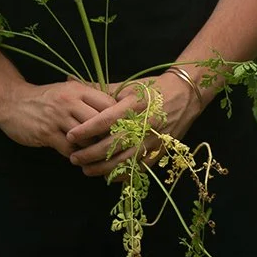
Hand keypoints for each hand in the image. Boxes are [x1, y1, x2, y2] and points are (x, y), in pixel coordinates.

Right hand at [0, 79, 117, 157]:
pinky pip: (69, 149)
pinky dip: (77, 156)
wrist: (12, 102)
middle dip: (108, 135)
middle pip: (100, 122)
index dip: (118, 117)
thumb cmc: (45, 98)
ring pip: (86, 138)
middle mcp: (69, 102)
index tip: (123, 128)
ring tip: (98, 154)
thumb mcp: (67, 91)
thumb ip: (88, 98)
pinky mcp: (47, 133)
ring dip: (93, 148)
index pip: (107, 103)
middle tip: (114, 146)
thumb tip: (115, 109)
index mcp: (78, 90)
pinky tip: (79, 158)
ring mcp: (57, 118)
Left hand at [65, 71, 205, 176]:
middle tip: (73, 158)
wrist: (186, 95)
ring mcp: (152, 140)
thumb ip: (102, 90)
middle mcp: (143, 125)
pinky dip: (121, 174)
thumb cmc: (154, 89)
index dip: (86, 130)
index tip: (70, 135)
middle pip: (112, 144)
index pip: (105, 121)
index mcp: (134, 105)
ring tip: (86, 169)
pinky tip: (108, 175)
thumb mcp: (129, 86)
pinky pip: (138, 168)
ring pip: (124, 161)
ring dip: (102, 168)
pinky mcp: (159, 151)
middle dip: (90, 154)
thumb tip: (72, 82)